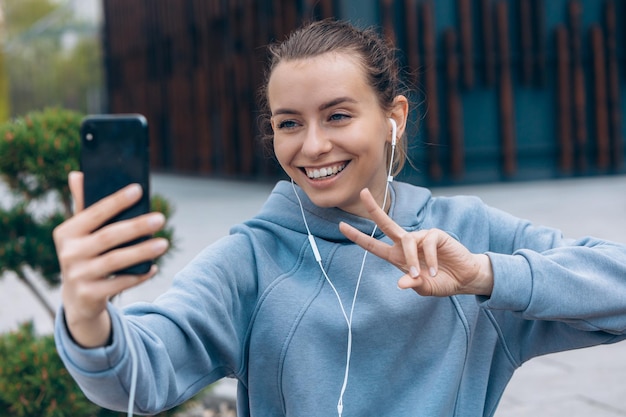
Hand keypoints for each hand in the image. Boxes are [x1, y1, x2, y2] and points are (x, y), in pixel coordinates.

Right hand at [53, 171, 168, 346]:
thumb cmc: (86, 255)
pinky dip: (139, 275)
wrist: (78, 298)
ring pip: (116, 260)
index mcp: (66, 232)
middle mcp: (69, 253)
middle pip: (108, 236)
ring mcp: (78, 275)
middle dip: (136, 226)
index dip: (116, 201)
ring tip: (164, 243)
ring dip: (142, 251)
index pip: (93, 213)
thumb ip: (84, 206)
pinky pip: (120, 283)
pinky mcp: (90, 295)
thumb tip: (77, 174)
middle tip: (161, 219)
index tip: (139, 190)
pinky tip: (154, 267)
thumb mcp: (81, 233)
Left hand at [339, 189, 492, 296]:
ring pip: (407, 241)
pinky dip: (429, 259)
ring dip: (412, 260)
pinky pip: (427, 244)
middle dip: (374, 208)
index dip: (358, 236)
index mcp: (397, 256)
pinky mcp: (435, 234)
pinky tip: (435, 270)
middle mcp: (407, 243)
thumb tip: (401, 283)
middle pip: (386, 223)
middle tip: (362, 192)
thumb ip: (413, 284)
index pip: (374, 245)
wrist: (465, 278)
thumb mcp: (425, 287)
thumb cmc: (442, 281)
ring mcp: (421, 237)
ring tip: (425, 275)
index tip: (342, 226)